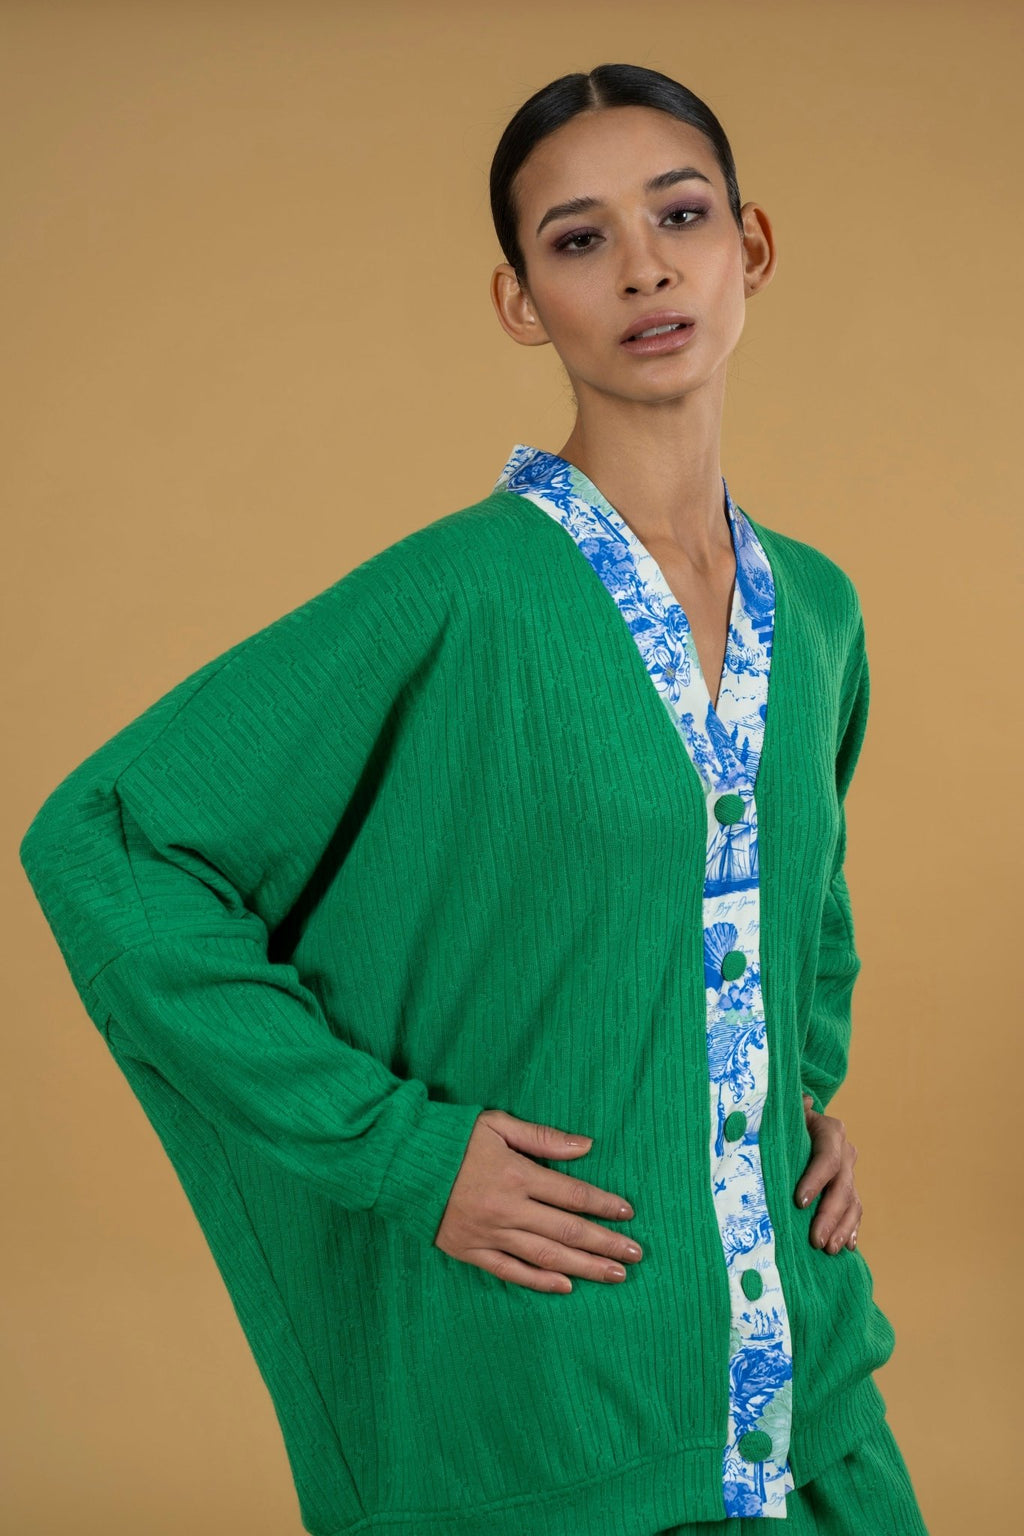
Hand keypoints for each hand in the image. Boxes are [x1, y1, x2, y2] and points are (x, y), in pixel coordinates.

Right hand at [433, 1108, 642, 1292]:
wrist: (398, 1163)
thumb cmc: (450, 1137)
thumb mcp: (497, 1124)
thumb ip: (542, 1138)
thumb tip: (586, 1146)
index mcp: (515, 1174)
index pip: (571, 1193)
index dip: (603, 1204)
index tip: (628, 1212)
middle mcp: (507, 1208)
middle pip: (567, 1230)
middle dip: (605, 1243)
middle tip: (635, 1254)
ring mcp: (489, 1234)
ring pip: (546, 1256)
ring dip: (584, 1268)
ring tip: (615, 1275)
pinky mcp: (470, 1251)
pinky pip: (511, 1272)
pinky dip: (540, 1281)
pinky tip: (566, 1287)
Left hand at [794, 1093, 861, 1253]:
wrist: (799, 1124)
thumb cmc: (785, 1120)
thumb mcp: (784, 1113)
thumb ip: (787, 1110)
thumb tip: (802, 1101)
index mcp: (830, 1130)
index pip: (827, 1157)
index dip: (816, 1180)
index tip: (799, 1202)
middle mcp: (845, 1151)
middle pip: (842, 1186)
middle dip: (829, 1215)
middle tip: (816, 1240)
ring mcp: (849, 1173)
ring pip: (852, 1202)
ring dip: (842, 1228)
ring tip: (828, 1249)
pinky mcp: (849, 1190)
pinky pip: (855, 1212)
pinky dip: (851, 1230)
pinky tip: (846, 1247)